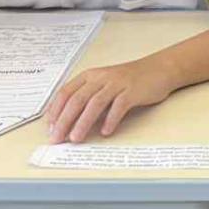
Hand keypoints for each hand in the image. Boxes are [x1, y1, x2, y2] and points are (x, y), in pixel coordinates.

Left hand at [46, 58, 175, 142]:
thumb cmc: (129, 80)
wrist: (158, 69)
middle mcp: (101, 78)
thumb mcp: (104, 84)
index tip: (50, 128)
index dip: (55, 111)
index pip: (65, 92)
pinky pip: (118, 106)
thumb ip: (88, 98)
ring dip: (83, 123)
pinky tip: (105, 132)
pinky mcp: (132, 91)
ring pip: (95, 103)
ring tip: (76, 138)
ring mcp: (117, 84)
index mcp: (89, 76)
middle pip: (77, 99)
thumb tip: (70, 122)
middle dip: (65, 121)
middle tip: (58, 138)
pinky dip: (110, 120)